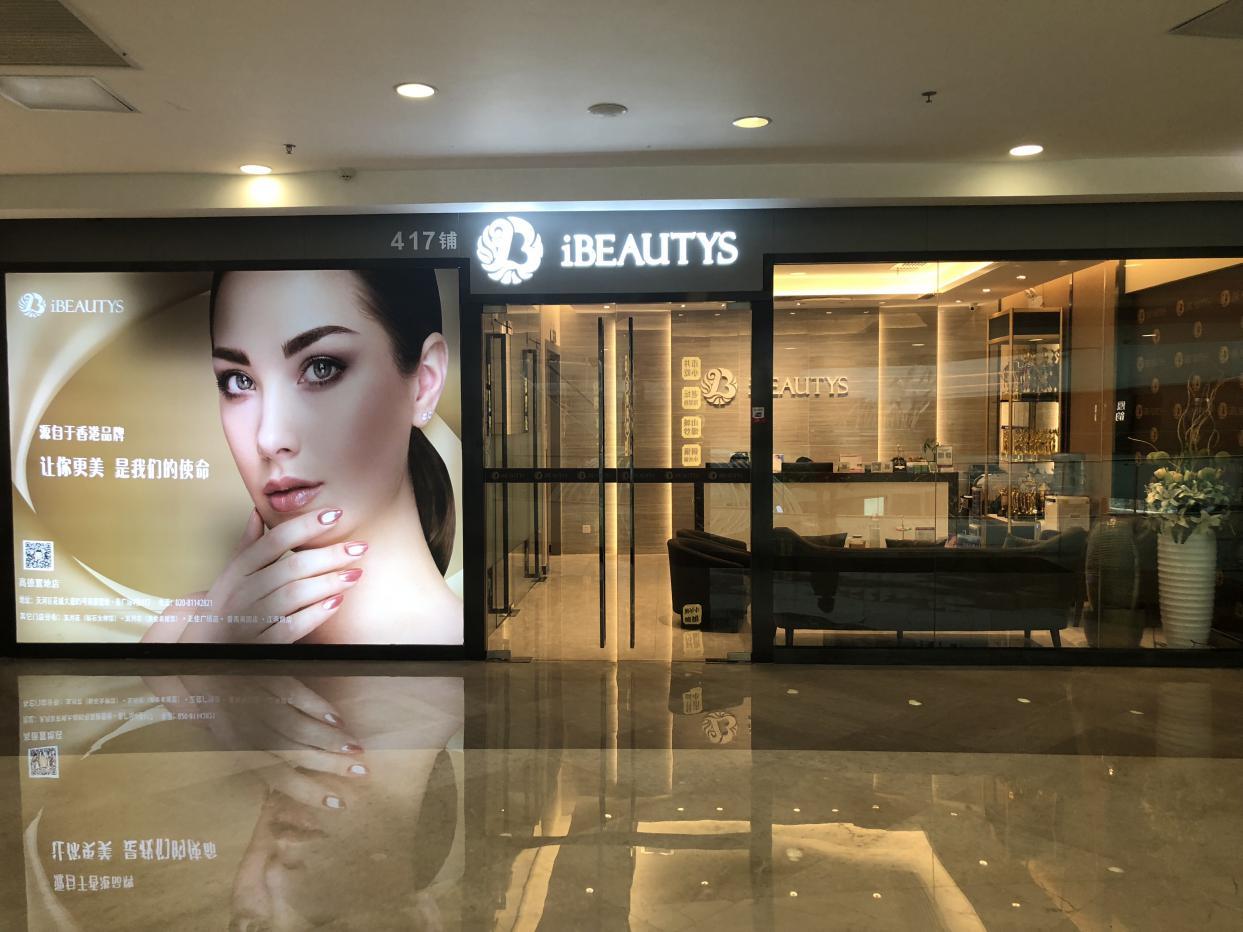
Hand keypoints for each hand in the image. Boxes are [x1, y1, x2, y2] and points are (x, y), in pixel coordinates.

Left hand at [144, 674, 369, 810]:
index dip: (306, 789)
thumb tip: (282, 772)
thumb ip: (250, 749)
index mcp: (234, 744)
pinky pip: (292, 692)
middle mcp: (245, 726)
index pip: (275, 774)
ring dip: (329, 738)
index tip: (336, 801)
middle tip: (360, 771)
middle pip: (292, 750)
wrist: (181, 657)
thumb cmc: (200, 700)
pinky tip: (337, 718)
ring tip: (357, 748)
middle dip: (328, 763)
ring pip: (295, 725)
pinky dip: (316, 706)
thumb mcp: (220, 729)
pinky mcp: (261, 672)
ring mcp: (254, 699)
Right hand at [147, 507, 365, 642]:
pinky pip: (291, 628)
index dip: (305, 525)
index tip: (335, 513)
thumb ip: (248, 545)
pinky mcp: (260, 646)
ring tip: (356, 573)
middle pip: (290, 567)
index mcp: (237, 570)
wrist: (198, 649)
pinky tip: (336, 602)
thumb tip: (258, 511)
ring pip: (293, 596)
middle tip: (360, 547)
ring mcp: (249, 620)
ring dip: (329, 582)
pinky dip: (315, 614)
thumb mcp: (229, 574)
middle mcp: (242, 593)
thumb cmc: (223, 606)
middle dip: (329, 555)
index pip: (274, 540)